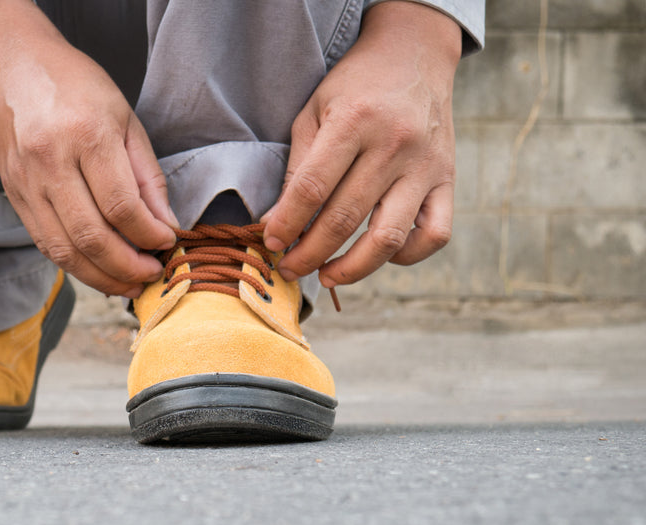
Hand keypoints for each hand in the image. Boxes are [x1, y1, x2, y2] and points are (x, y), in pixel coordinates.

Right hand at [0, 0, 176, 296]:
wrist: (15, 68)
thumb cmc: (77, 88)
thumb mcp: (126, 120)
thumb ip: (148, 177)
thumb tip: (166, 225)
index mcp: (86, 135)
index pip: (122, 206)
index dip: (149, 235)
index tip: (168, 243)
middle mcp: (51, 161)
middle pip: (91, 236)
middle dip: (127, 266)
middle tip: (152, 273)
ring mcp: (27, 182)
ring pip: (65, 250)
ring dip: (101, 277)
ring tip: (129, 283)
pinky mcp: (14, 196)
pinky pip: (46, 244)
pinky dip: (75, 265)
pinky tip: (99, 270)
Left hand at [261, 1, 462, 288]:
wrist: (415, 55)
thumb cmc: (354, 87)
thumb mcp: (313, 113)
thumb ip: (296, 169)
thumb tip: (275, 225)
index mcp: (355, 121)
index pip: (312, 189)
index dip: (286, 224)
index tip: (270, 244)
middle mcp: (394, 145)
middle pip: (344, 219)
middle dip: (309, 254)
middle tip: (289, 268)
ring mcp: (426, 166)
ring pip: (388, 238)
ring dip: (352, 269)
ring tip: (325, 276)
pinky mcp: (448, 180)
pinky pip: (434, 235)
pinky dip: (405, 256)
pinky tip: (378, 256)